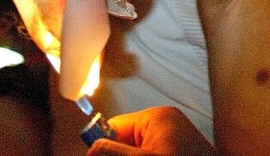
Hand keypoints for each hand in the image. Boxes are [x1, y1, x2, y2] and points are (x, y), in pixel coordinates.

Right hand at [88, 107, 217, 155]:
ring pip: (138, 150)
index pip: (114, 127)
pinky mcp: (180, 150)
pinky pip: (153, 152)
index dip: (104, 147)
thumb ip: (114, 153)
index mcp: (156, 117)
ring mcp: (174, 139)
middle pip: (125, 141)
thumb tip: (89, 148)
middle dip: (120, 155)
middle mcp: (165, 123)